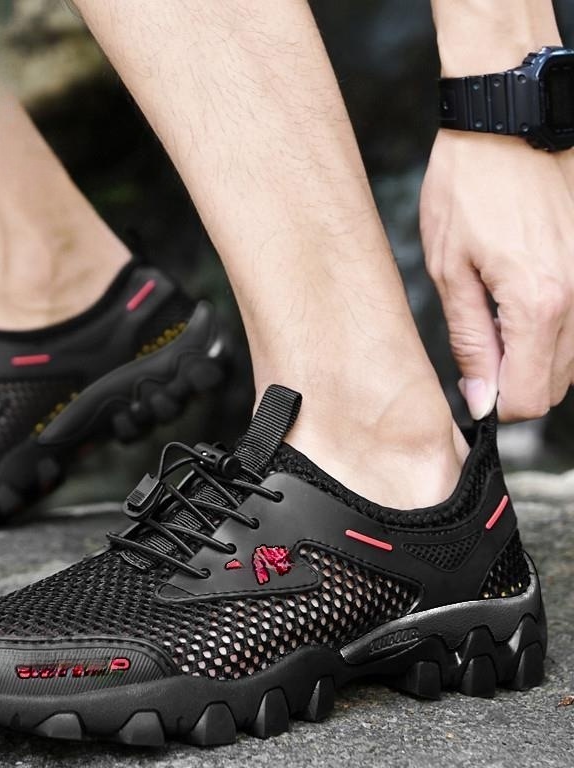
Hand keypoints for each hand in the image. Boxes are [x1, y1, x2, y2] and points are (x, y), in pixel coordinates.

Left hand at [420, 129, 573, 421]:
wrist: (508, 120)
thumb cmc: (467, 189)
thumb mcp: (450, 270)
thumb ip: (471, 341)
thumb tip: (482, 397)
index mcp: (540, 303)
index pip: (530, 398)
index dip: (497, 404)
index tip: (475, 386)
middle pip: (558, 385)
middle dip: (518, 381)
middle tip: (483, 347)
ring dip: (538, 355)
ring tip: (501, 312)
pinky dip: (557, 325)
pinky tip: (527, 296)